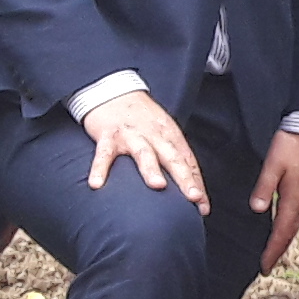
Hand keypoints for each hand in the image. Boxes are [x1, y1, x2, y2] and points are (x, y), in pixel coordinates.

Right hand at [82, 89, 208, 206]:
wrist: (114, 90)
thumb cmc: (142, 118)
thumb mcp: (163, 133)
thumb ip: (175, 158)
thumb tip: (190, 188)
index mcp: (170, 136)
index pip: (188, 162)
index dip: (197, 184)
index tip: (203, 207)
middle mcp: (154, 135)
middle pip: (172, 158)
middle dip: (185, 178)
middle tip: (193, 197)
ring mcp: (131, 135)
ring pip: (144, 153)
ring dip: (151, 169)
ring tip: (158, 186)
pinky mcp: (108, 135)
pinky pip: (103, 154)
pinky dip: (100, 169)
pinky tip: (96, 184)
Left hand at [254, 130, 298, 272]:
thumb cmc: (290, 145)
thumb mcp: (273, 164)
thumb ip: (264, 187)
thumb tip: (257, 210)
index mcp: (295, 198)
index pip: (282, 231)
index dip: (272, 250)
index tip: (263, 267)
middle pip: (290, 233)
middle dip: (278, 251)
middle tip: (266, 267)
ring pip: (294, 225)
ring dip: (283, 241)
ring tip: (272, 254)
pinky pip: (296, 216)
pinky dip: (287, 228)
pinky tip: (281, 229)